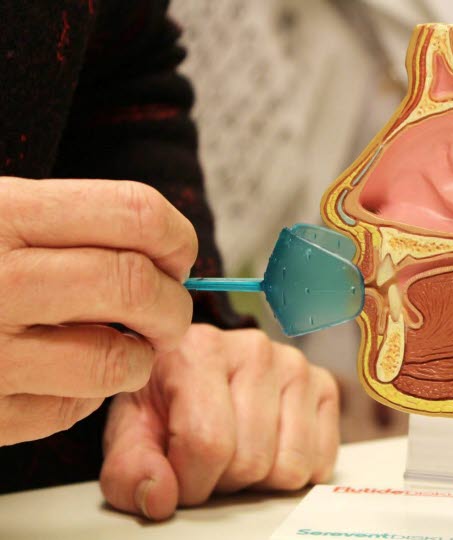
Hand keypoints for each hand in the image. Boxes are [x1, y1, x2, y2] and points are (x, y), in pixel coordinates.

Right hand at [0, 177, 196, 445]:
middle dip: (172, 304)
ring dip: (139, 356)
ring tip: (123, 346)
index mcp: (1, 214)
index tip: (178, 257)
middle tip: (167, 311)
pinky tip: (64, 375)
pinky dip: (88, 395)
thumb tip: (172, 250)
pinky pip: (72, 410)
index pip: (135, 213)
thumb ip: (77, 223)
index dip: (176, 237)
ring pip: (116, 360)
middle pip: (137, 287)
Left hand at [100, 324, 339, 519]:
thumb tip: (161, 497)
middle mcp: (254, 348)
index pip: (208, 443)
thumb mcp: (130, 433)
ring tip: (237, 448)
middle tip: (208, 459)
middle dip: (224, 479)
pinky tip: (268, 445)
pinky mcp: (324, 386)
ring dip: (259, 478)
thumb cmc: (165, 401)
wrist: (197, 374)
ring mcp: (295, 365)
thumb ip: (129, 470)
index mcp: (200, 349)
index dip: (189, 482)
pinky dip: (291, 470)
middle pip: (250, 460)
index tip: (176, 475)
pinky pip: (320, 462)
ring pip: (289, 467)